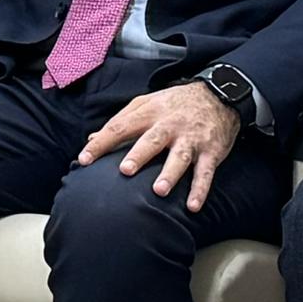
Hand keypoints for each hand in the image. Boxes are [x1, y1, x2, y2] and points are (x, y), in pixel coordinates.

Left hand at [77, 80, 238, 212]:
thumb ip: (120, 120)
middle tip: (125, 171)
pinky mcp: (211, 151)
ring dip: (170, 174)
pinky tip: (192, 207)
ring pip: (180, 157)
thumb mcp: (147, 104)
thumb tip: (91, 138)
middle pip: (152, 140)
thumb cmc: (175, 103)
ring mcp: (191, 138)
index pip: (120, 127)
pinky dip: (200, 189)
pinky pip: (205, 172)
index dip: (101, 143)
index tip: (84, 160)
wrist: (219, 94)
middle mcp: (169, 125)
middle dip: (139, 155)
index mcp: (149, 112)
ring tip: (159, 191)